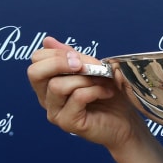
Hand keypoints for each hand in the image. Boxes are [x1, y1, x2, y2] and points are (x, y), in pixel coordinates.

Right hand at [27, 36, 144, 148]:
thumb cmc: (110, 95)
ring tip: (103, 81)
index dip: (57, 53)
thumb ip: (72, 57)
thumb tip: (48, 40)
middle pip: (35, 72)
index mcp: (48, 84)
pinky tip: (107, 92)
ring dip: (85, 78)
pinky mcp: (68, 123)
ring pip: (57, 85)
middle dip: (60, 62)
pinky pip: (77, 97)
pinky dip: (95, 90)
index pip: (36, 60)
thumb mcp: (92, 70)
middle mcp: (47, 99)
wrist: (127, 123)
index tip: (81, 57)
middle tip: (84, 65)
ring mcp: (56, 113)